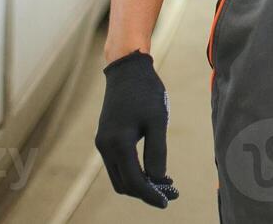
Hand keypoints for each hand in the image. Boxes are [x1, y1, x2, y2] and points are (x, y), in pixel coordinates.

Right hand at [95, 50, 179, 207]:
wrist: (127, 70)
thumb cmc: (146, 92)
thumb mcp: (158, 121)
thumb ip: (157, 152)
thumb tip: (159, 180)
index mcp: (118, 144)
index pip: (134, 182)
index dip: (151, 195)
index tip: (167, 202)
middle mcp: (105, 147)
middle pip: (124, 184)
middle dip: (145, 192)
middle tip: (170, 193)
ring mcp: (103, 143)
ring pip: (119, 176)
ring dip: (139, 184)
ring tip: (164, 183)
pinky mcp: (105, 138)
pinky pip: (118, 164)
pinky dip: (133, 172)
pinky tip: (151, 169)